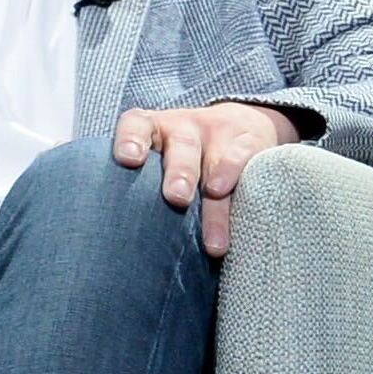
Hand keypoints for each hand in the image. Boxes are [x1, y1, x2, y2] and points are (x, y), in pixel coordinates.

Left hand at [113, 100, 301, 257]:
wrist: (238, 125)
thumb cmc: (183, 158)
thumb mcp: (158, 160)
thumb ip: (140, 188)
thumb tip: (125, 248)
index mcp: (153, 130)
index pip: (137, 126)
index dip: (131, 140)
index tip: (129, 159)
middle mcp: (184, 129)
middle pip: (182, 148)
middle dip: (181, 173)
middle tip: (177, 198)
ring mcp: (217, 135)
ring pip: (216, 163)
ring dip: (214, 200)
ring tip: (212, 238)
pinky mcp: (247, 143)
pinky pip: (244, 160)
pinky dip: (237, 181)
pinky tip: (237, 205)